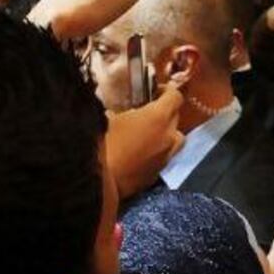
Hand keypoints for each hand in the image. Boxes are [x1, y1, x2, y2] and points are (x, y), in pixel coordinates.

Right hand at [105, 84, 183, 199]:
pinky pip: (163, 158)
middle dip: (165, 113)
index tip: (155, 92)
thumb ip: (118, 110)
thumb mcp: (105, 117)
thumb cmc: (99, 143)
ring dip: (166, 134)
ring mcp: (165, 158)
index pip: (175, 97)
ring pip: (175, 140)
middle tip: (147, 113)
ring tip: (147, 134)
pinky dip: (156, 153)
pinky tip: (139, 154)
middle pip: (176, 118)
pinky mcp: (156, 175)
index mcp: (158, 117)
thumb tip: (116, 110)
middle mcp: (168, 137)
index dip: (167, 91)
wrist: (96, 182)